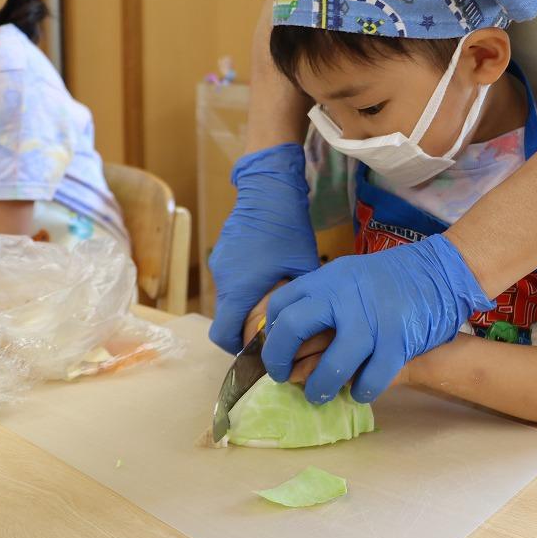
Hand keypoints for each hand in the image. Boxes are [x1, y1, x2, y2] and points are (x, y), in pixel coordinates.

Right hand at [208, 144, 319, 353]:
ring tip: (273, 297)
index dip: (237, 348)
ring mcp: (220, 264)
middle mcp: (224, 280)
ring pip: (230, 297)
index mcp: (240, 289)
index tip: (257, 349)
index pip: (223, 335)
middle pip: (227, 317)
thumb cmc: (287, 228)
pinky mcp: (224, 250)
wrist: (268, 188)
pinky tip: (268, 272)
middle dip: (246, 327)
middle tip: (273, 327)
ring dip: (247, 303)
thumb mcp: (303, 266)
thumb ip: (304, 295)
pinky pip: (232, 278)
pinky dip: (246, 284)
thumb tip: (316, 318)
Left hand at [263, 234, 493, 403]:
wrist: (441, 271)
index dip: (272, 333)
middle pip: (293, 328)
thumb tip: (293, 336)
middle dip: (280, 359)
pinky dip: (361, 391)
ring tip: (320, 395)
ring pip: (332, 366)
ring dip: (321, 388)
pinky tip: (360, 392)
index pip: (282, 303)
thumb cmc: (391, 279)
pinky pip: (370, 379)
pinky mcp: (397, 340)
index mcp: (328, 278)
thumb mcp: (349, 276)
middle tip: (282, 377)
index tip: (277, 351)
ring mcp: (371, 319)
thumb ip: (324, 299)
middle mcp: (343, 295)